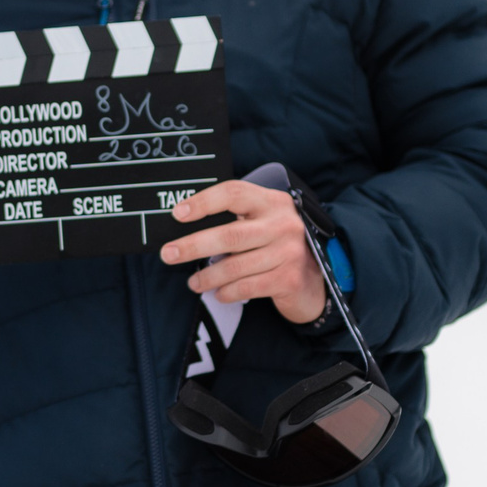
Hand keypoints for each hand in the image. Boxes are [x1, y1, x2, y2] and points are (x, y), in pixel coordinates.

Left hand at [162, 178, 327, 322]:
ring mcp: (289, 252)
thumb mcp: (264, 221)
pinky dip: (227, 292)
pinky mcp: (289, 279)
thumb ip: (236, 218)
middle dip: (193, 246)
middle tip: (168, 254)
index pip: (234, 193)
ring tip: (194, 283)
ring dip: (207, 277)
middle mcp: (283, 224)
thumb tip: (186, 227)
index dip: (204, 202)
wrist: (318, 276)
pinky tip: (219, 293)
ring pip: (235, 266)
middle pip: (229, 235)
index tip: (177, 213)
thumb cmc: (277, 244)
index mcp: (272, 202)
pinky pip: (247, 287)